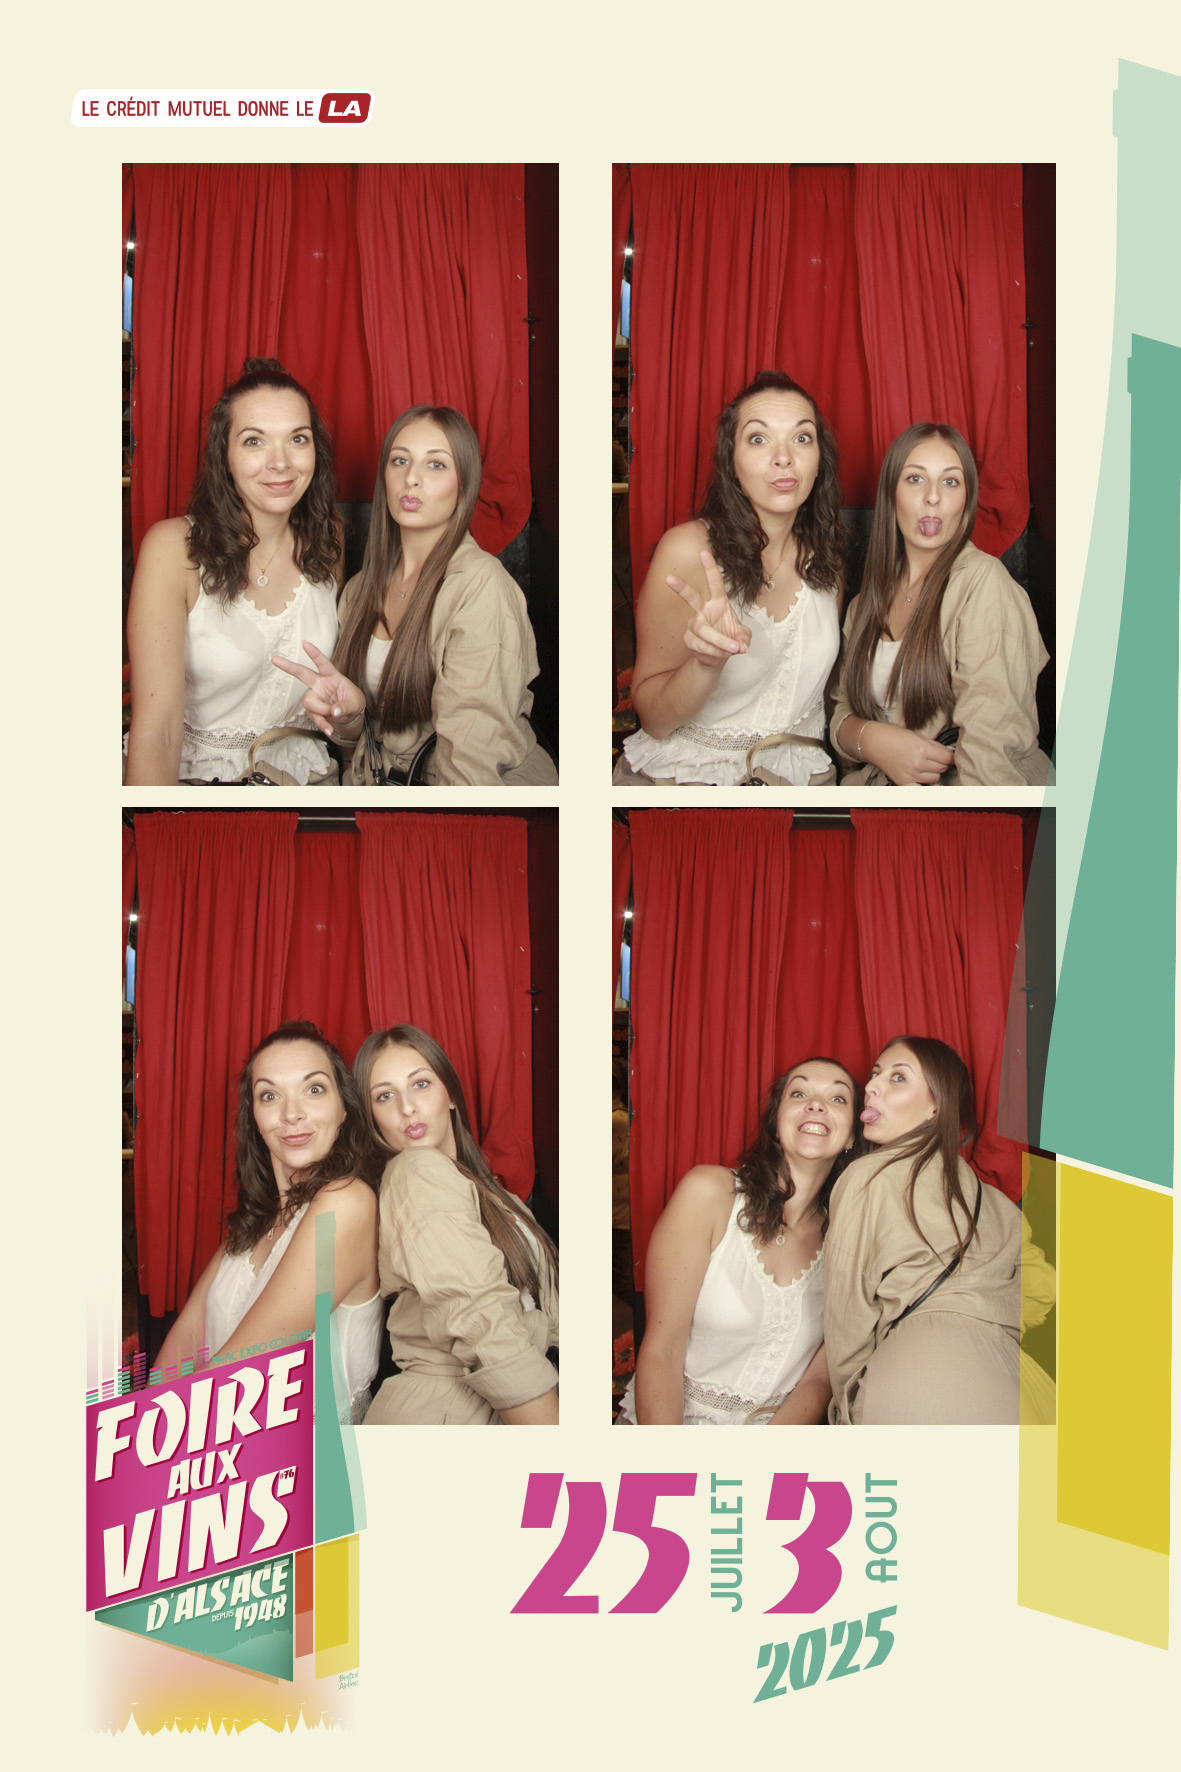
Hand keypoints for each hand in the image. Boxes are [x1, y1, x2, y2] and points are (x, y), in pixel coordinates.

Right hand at [271, 643, 364, 738]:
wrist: (350, 717)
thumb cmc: (353, 703)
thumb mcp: (355, 703)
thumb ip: (345, 706)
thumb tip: (334, 712)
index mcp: (332, 676)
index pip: (323, 663)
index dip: (314, 654)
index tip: (304, 643)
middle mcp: (320, 684)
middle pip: (302, 673)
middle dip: (288, 666)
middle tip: (274, 659)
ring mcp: (314, 696)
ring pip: (309, 702)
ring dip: (322, 711)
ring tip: (335, 716)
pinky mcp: (313, 709)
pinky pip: (313, 716)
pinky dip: (322, 724)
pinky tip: (329, 730)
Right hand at [667, 550, 750, 671]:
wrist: (719, 657)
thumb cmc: (731, 639)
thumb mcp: (743, 637)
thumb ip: (745, 638)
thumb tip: (741, 644)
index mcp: (718, 602)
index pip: (715, 582)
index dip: (710, 567)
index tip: (703, 552)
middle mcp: (703, 610)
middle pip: (691, 597)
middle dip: (680, 587)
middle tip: (668, 578)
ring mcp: (694, 624)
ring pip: (704, 631)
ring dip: (721, 641)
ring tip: (733, 648)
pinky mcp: (689, 639)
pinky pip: (701, 645)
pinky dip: (716, 652)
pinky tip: (723, 654)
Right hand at [862, 721, 954, 785]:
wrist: (874, 742)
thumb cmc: (894, 736)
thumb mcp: (918, 736)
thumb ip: (936, 746)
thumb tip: (950, 753)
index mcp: (922, 749)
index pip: (947, 758)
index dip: (952, 757)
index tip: (952, 757)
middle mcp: (917, 763)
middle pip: (942, 768)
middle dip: (943, 764)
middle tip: (938, 759)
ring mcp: (910, 775)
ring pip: (934, 779)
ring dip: (934, 773)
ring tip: (927, 766)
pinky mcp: (903, 782)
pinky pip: (921, 788)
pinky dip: (924, 784)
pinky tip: (923, 779)